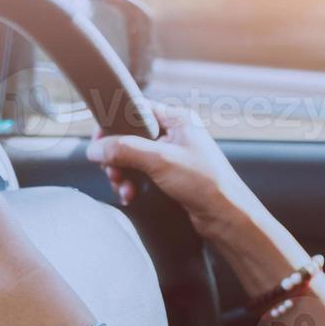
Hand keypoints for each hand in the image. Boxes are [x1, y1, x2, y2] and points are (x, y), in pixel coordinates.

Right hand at [86, 103, 259, 242]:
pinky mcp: (172, 176)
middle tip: (112, 170)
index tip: (99, 139)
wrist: (226, 216)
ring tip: (122, 187)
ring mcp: (174, 155)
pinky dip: (133, 184)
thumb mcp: (160, 160)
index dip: (116, 123)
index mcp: (178, 119)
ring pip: (134, 158)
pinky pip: (143, 174)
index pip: (138, 109)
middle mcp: (176, 134)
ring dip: (123, 173)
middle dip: (117, 156)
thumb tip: (97, 148)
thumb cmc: (207, 183)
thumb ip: (125, 150)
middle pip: (131, 136)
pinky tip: (131, 195)